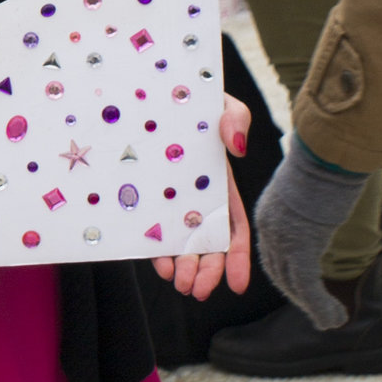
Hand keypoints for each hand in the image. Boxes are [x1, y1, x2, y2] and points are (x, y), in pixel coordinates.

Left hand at [151, 100, 252, 302]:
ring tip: (178, 285)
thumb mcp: (221, 104)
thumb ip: (235, 120)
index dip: (238, 258)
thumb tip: (237, 148)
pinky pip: (151, 229)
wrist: (154, 90)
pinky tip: (158, 264)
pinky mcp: (143, 199)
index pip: (234, 228)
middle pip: (208, 245)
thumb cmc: (195, 98)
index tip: (237, 285)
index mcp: (221, 186)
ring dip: (183, 268)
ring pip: (180, 243)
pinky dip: (156, 250)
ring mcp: (169, 201)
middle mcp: (197, 199)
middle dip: (207, 271)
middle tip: (196, 291)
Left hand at [247, 138, 362, 330]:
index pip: (272, 250)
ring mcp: (283, 238)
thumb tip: (322, 212)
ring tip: (330, 321)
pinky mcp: (301, 247)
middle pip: (279, 270)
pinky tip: (334, 318)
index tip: (302, 287)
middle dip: (298, 294)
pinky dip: (320, 306)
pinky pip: (307, 286)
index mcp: (269, 211)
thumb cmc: (327, 161)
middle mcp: (270, 227)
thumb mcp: (313, 187)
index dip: (287, 272)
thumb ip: (309, 206)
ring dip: (313, 306)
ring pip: (293, 283)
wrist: (327, 153)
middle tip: (317, 311)